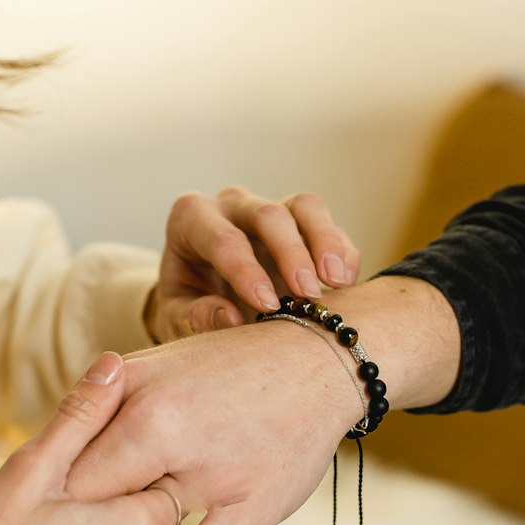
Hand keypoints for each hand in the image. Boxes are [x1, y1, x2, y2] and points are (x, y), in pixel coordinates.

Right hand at [67, 324, 363, 524]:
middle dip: (89, 512)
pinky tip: (145, 469)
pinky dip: (113, 448)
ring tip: (141, 501)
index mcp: (149, 434)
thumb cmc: (291, 441)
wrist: (318, 359)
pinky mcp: (136, 362)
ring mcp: (131, 370)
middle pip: (73, 472)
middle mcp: (130, 393)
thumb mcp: (251, 515)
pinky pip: (103, 418)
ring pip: (83, 444)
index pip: (78, 503)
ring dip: (98, 480)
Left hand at [144, 186, 360, 342]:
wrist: (206, 299)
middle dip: (290, 253)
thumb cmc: (187, 304)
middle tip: (307, 294)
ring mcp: (270, 210)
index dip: (246, 271)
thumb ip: (194, 317)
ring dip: (325, 241)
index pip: (222, 239)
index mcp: (191, 220)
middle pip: (267, 215)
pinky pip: (330, 225)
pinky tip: (347, 285)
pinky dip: (343, 252)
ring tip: (338, 281)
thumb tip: (229, 317)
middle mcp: (232, 206)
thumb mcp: (176, 317)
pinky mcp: (302, 225)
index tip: (267, 305)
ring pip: (305, 207)